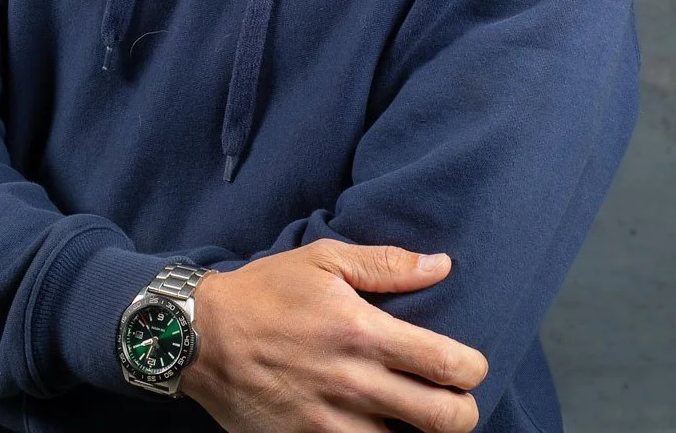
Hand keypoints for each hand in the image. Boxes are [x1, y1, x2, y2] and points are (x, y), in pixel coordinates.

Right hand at [181, 241, 486, 431]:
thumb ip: (386, 264)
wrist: (202, 337)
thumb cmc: (266, 291)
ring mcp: (330, 422)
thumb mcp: (325, 260)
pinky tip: (383, 432)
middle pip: (439, 418)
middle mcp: (352, 382)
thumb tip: (441, 265)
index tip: (473, 366)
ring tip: (422, 422)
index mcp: (361, 331)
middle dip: (464, 414)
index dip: (472, 369)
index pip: (443, 363)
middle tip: (460, 403)